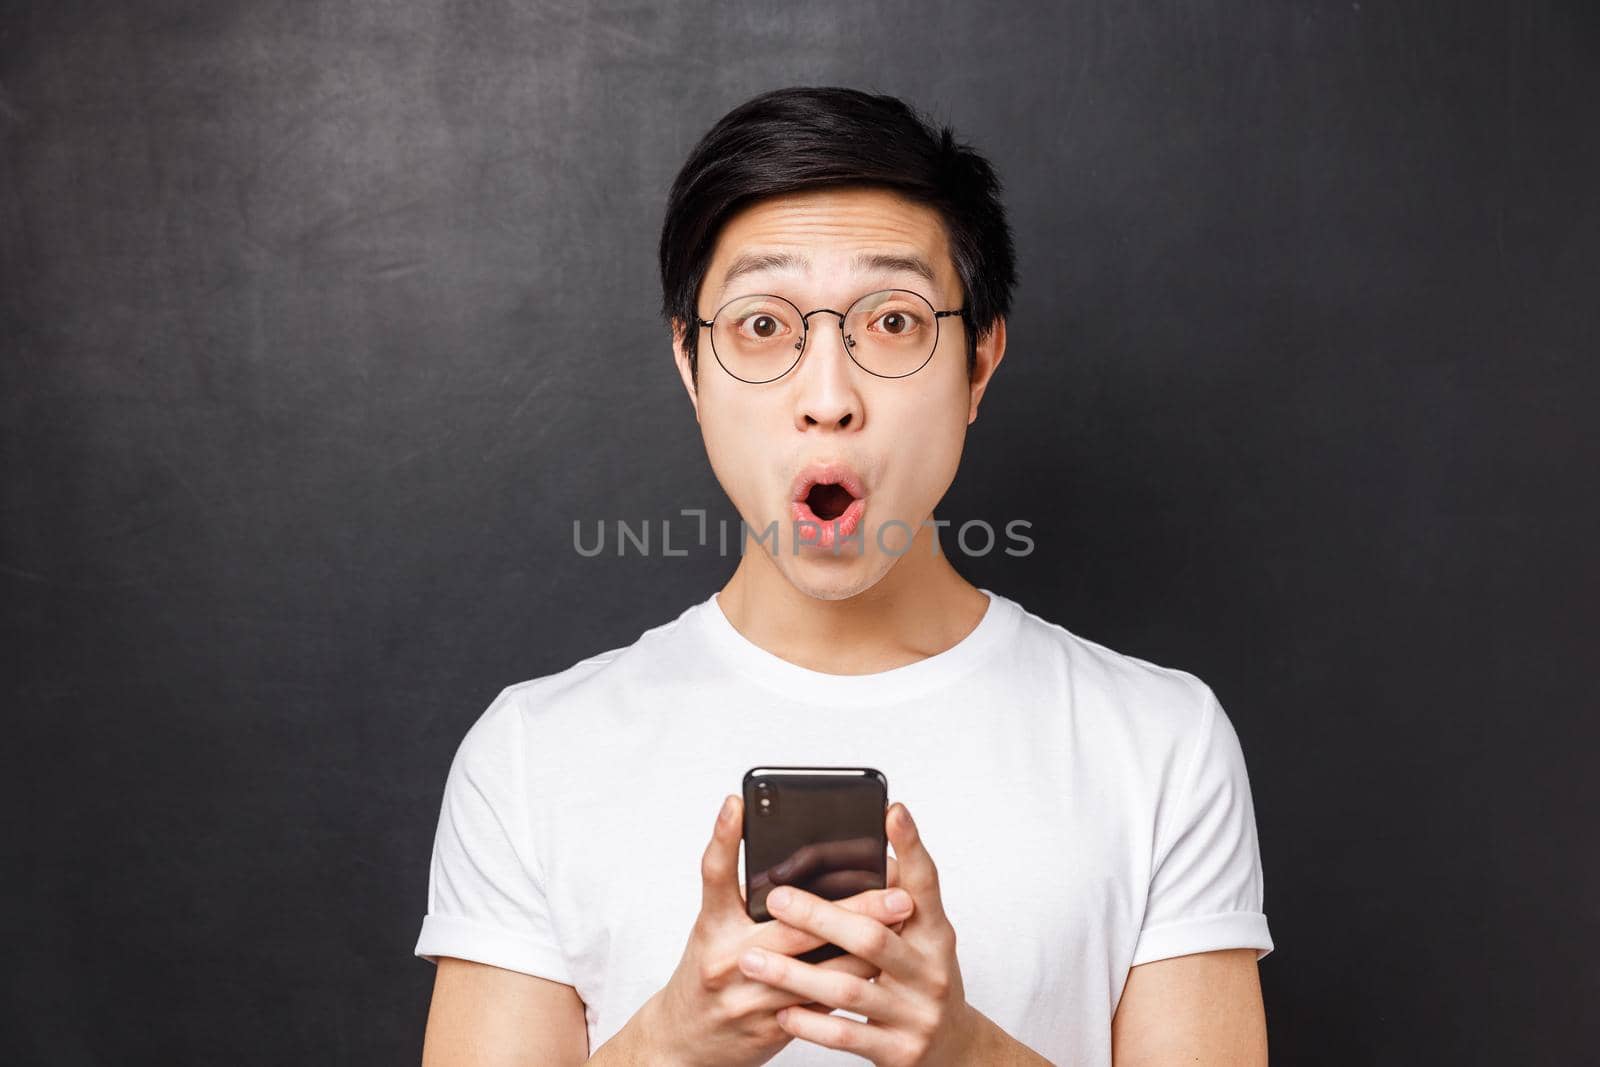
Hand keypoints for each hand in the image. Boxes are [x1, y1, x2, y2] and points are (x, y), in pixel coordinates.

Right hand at [639, 794, 913, 1066]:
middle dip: (852, 909)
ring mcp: (752, 998)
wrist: (685, 1043)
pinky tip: (883, 961)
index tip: (739, 803)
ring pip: (821, 970)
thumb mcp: (711, 929)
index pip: (714, 874)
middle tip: (894, 893)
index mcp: (712, 928)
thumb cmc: (706, 975)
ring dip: (866, 947)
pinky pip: (823, 1001)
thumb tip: (785, 856)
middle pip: (793, 926)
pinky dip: (853, 978)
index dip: (723, 837)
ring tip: (902, 926)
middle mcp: (729, 960)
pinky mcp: (772, 1028)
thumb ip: (740, 896)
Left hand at [735, 802, 978, 1065]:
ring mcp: (915, 1014)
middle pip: (873, 937)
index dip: (911, 846)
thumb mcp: (922, 940)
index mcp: (936, 934)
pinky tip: (782, 1010)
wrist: (954, 1053)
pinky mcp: (898, 1052)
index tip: (891, 810)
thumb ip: (894, 902)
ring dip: (795, 973)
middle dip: (820, 916)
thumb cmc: (924, 981)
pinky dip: (810, 1022)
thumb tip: (866, 848)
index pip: (926, 883)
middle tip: (776, 898)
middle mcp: (931, 971)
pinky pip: (845, 1035)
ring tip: (752, 959)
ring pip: (848, 988)